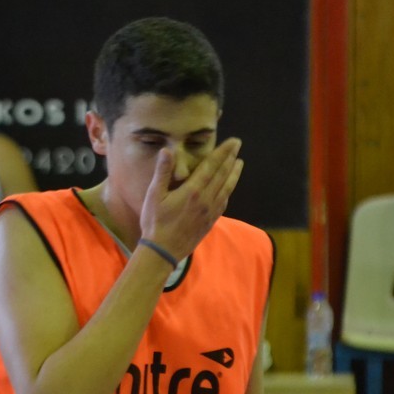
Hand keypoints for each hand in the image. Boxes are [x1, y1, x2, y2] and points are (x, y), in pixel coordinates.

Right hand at [139, 137, 242, 259]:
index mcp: (192, 191)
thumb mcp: (154, 195)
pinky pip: (223, 202)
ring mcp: (209, 212)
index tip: (233, 141)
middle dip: (231, 158)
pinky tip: (229, 187)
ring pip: (226, 188)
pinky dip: (228, 191)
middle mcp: (205, 200)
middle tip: (238, 145)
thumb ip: (162, 172)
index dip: (223, 152)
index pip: (211, 166)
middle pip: (222, 174)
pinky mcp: (210, 222)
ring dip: (234, 174)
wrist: (163, 251)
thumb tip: (167, 150)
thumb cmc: (155, 222)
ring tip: (239, 163)